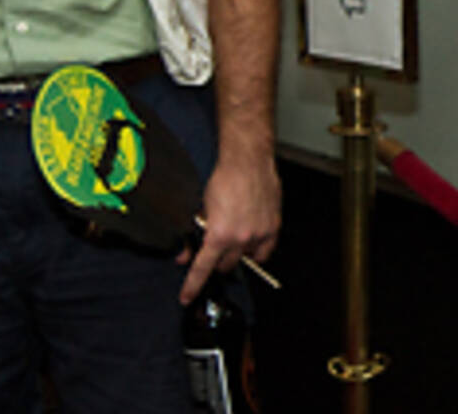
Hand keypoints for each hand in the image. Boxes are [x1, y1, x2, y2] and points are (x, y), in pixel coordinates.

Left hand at [177, 153, 279, 303]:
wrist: (248, 161)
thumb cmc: (224, 179)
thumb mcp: (200, 208)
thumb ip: (193, 234)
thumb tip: (184, 254)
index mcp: (219, 235)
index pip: (202, 269)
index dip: (192, 286)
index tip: (186, 297)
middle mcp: (241, 238)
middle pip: (225, 265)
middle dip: (217, 260)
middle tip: (215, 248)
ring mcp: (260, 234)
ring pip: (246, 259)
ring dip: (237, 253)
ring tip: (234, 238)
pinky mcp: (273, 227)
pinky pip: (265, 251)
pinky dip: (257, 251)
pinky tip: (251, 242)